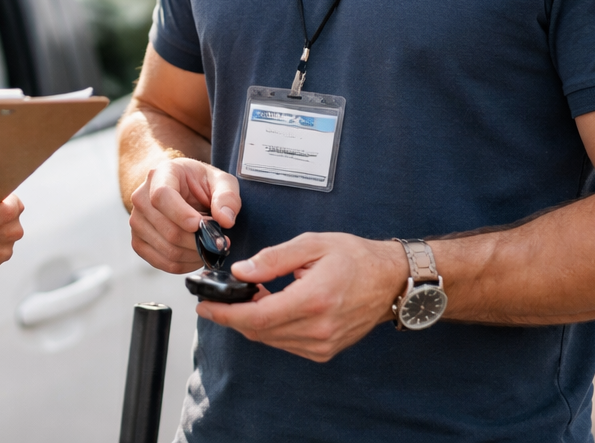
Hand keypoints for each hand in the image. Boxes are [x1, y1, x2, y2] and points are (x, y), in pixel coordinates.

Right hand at [128, 157, 242, 273]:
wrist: (180, 189)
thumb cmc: (200, 184)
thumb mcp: (220, 181)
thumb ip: (227, 197)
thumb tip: (225, 220)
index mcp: (161, 174)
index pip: (162, 196)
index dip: (182, 215)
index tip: (202, 225)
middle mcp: (141, 197)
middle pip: (168, 229)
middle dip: (199, 241)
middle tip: (219, 242)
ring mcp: (137, 221)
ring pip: (168, 249)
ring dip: (195, 254)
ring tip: (208, 246)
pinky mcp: (138, 241)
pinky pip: (162, 262)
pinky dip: (184, 264)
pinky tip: (196, 255)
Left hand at [196, 232, 405, 361]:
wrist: (390, 280)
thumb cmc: (356, 257)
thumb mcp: (312, 244)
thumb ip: (274, 258)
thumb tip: (241, 271)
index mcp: (314, 299)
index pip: (257, 317)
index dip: (225, 314)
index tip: (204, 306)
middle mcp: (319, 328)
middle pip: (259, 331)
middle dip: (232, 316)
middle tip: (216, 299)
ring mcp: (323, 343)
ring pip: (270, 339)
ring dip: (251, 322)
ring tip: (246, 297)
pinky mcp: (325, 350)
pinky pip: (285, 343)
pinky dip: (270, 328)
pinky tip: (269, 307)